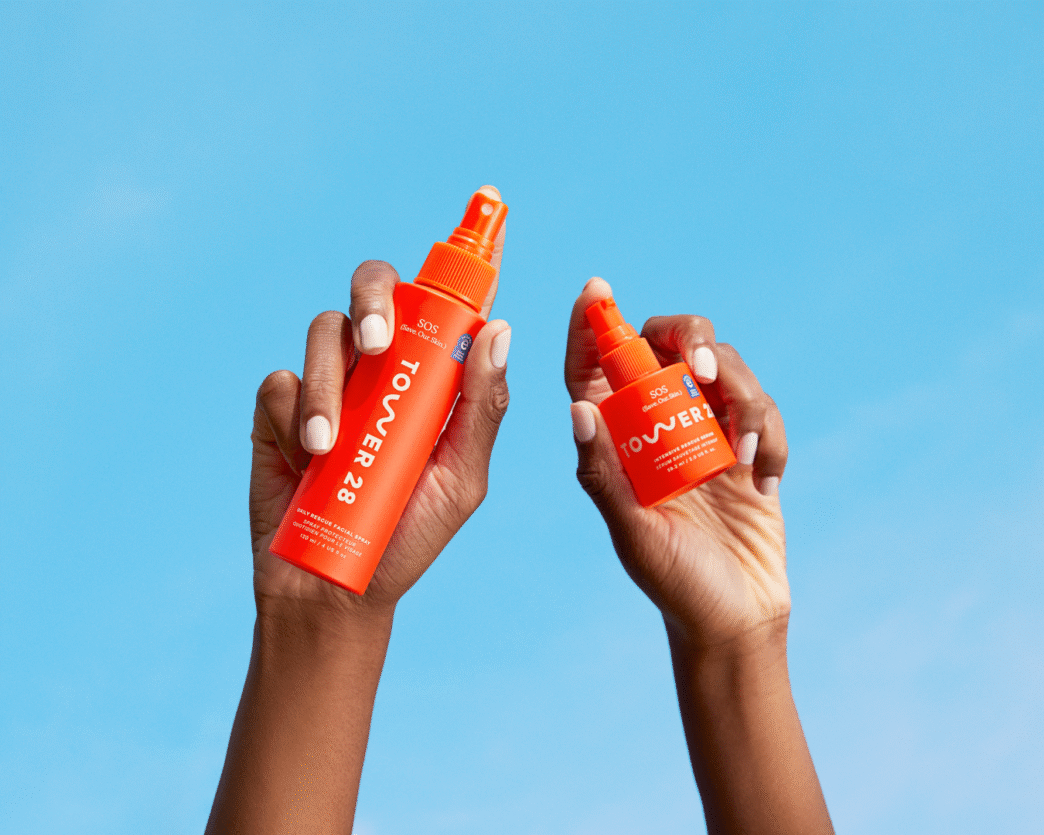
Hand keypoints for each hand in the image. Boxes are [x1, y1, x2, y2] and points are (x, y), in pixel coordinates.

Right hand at [249, 201, 508, 621]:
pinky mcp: (277, 408)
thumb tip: (499, 332)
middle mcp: (379, 367)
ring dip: (329, 383)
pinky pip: (279, 378)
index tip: (487, 207)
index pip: (440, 306)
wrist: (339, 589)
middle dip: (374, 299)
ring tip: (331, 444)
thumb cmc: (410, 534)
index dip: (460, 262)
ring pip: (323, 332)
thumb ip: (481, 408)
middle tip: (379, 343)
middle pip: (372, 289)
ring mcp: (328, 384)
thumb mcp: (461, 478)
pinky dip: (293, 409)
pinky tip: (307, 456)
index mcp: (428, 377)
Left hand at [565, 277, 788, 649]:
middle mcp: (661, 425)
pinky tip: (765, 478)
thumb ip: (604, 473)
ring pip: (726, 369)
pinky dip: (771, 433)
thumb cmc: (674, 582)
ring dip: (742, 395)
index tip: (595, 290)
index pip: (596, 369)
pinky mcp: (752, 446)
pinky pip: (765, 411)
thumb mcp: (633, 532)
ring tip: (746, 449)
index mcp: (618, 440)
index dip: (592, 326)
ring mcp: (710, 431)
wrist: (735, 619)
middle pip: (668, 346)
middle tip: (700, 364)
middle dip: (687, 336)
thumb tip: (577, 408)